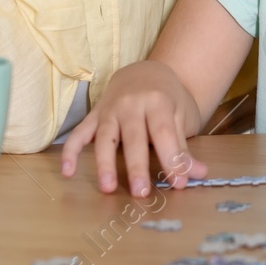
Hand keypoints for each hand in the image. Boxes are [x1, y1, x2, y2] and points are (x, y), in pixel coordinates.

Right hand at [59, 61, 207, 196]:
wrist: (145, 71)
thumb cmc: (168, 98)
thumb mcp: (182, 116)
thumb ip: (184, 147)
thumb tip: (197, 175)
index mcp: (158, 101)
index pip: (164, 133)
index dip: (171, 159)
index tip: (178, 184)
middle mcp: (131, 104)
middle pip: (133, 137)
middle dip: (137, 166)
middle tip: (141, 193)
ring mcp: (109, 110)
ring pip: (105, 138)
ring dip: (104, 163)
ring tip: (107, 187)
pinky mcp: (93, 116)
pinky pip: (79, 133)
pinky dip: (70, 152)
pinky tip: (68, 172)